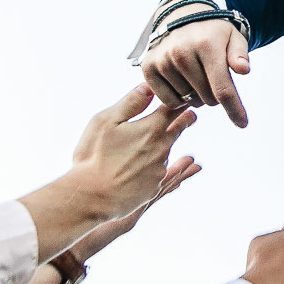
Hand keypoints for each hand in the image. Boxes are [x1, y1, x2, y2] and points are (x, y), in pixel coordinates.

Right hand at [20, 88, 198, 259]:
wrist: (92, 197)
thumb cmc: (93, 156)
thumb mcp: (105, 121)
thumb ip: (130, 102)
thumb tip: (148, 87)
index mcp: (151, 128)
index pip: (174, 108)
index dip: (181, 100)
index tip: (187, 96)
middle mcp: (162, 148)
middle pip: (179, 129)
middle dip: (185, 119)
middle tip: (191, 115)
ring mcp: (160, 169)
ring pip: (168, 151)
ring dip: (167, 144)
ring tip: (167, 144)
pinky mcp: (154, 187)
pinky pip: (161, 172)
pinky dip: (159, 165)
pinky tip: (154, 167)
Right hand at [141, 18, 251, 126]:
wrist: (181, 17)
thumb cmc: (212, 33)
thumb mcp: (233, 37)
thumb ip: (240, 55)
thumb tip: (243, 70)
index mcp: (206, 46)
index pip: (223, 88)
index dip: (234, 109)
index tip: (242, 124)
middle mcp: (182, 53)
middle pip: (207, 99)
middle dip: (215, 95)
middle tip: (213, 79)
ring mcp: (163, 60)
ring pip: (188, 101)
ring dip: (197, 96)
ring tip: (197, 77)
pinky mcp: (148, 67)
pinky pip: (168, 101)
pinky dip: (179, 99)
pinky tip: (183, 83)